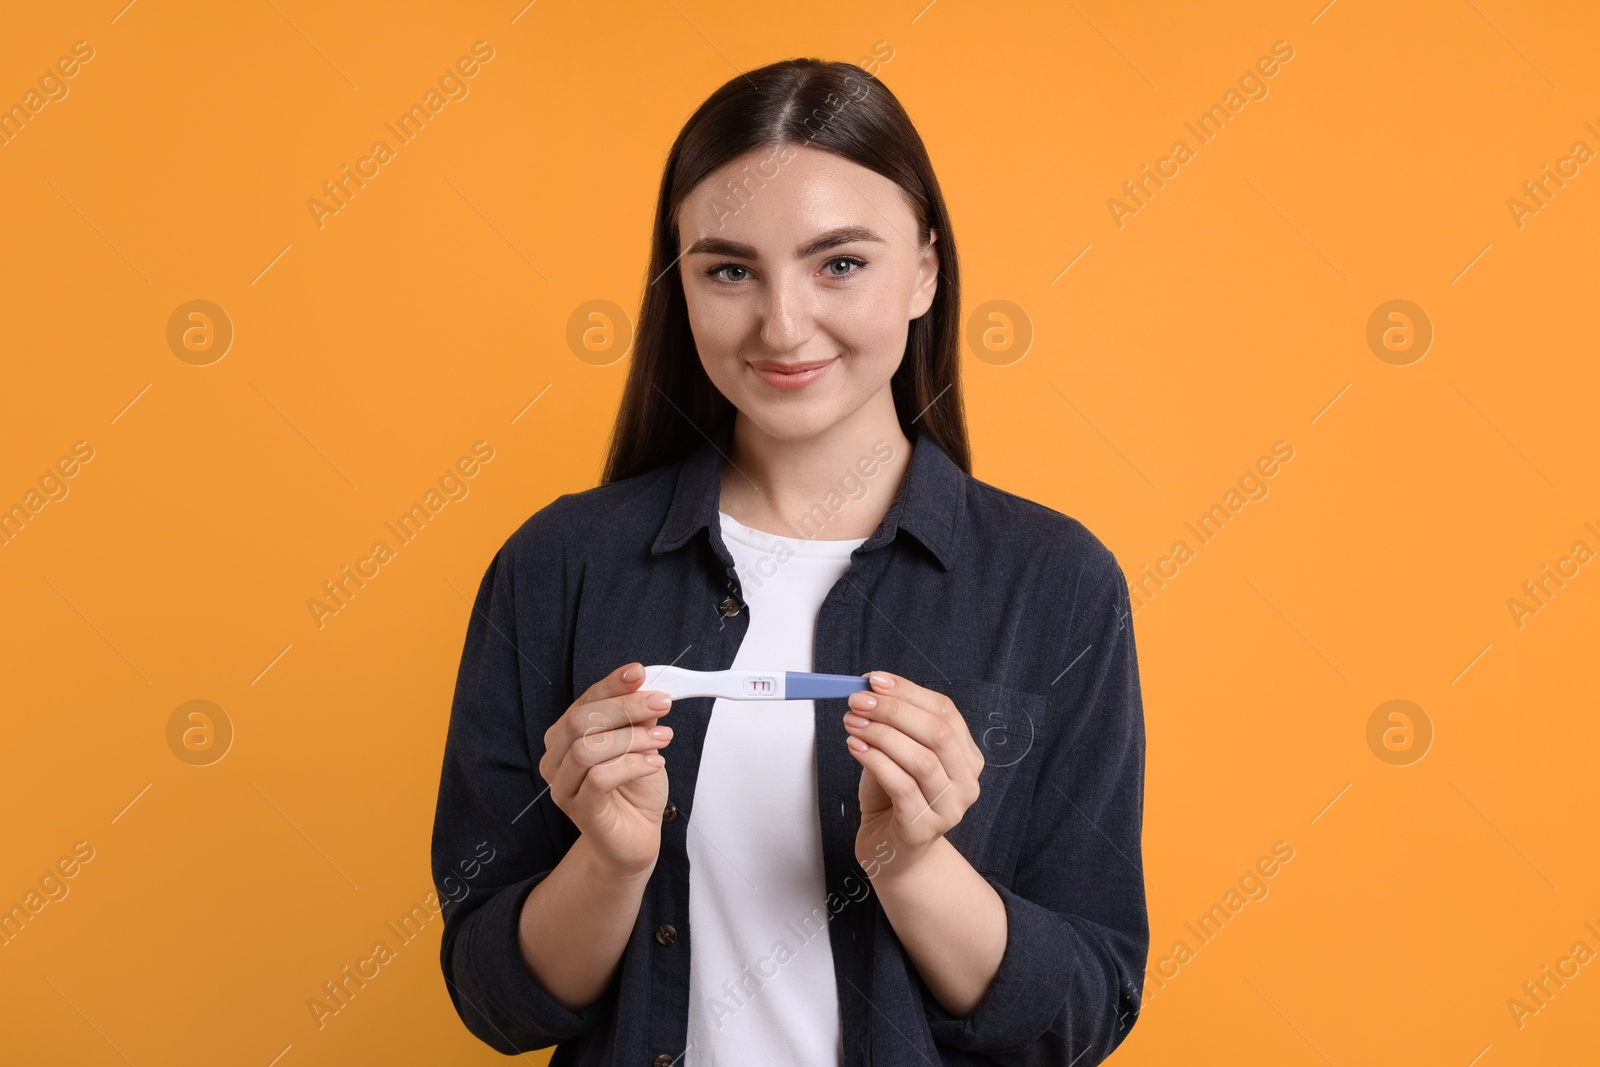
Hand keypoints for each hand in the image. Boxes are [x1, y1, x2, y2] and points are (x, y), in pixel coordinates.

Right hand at [539, 662, 673, 878]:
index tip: (638, 672)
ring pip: (588, 749)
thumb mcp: (642, 744)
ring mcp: (564, 787)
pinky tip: (654, 764)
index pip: (585, 702)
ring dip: (631, 738)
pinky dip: (631, 765)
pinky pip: (599, 779)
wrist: (634, 836)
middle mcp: (557, 759)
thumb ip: (640, 719)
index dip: (611, 685)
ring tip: (663, 739)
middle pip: (581, 721)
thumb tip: (649, 690)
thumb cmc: (634, 789)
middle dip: (625, 707)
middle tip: (660, 704)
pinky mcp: (580, 810)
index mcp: (566, 736)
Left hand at [844, 672, 982, 875]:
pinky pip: (902, 786)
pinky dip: (875, 761)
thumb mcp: (896, 755)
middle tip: (859, 700)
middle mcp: (966, 782)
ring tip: (853, 722)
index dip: (909, 691)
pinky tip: (855, 747)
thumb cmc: (893, 800)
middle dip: (894, 710)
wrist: (892, 853)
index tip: (875, 680)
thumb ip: (892, 727)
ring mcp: (949, 809)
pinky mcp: (924, 829)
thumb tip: (868, 692)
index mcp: (966, 757)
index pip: (945, 712)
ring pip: (921, 760)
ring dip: (882, 734)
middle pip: (937, 733)